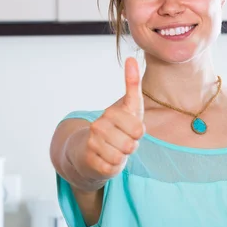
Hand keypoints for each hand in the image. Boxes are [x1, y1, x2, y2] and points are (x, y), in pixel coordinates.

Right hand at [85, 57, 144, 178]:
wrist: (88, 151)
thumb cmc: (116, 128)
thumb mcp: (129, 107)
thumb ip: (132, 85)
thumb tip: (130, 58)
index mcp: (110, 114)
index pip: (139, 129)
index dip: (138, 134)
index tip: (129, 130)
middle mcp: (98, 127)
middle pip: (131, 145)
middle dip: (131, 147)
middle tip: (122, 143)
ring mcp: (92, 145)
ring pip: (122, 157)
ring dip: (122, 157)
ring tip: (114, 151)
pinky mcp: (90, 162)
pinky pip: (113, 168)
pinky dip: (113, 167)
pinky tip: (106, 160)